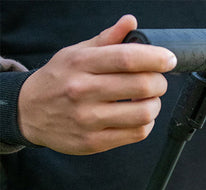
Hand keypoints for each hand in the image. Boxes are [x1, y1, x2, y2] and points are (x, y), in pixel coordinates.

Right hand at [18, 15, 176, 154]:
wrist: (29, 113)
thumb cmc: (58, 81)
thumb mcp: (75, 54)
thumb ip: (106, 40)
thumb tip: (131, 22)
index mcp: (80, 64)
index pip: (127, 58)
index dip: (155, 58)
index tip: (169, 59)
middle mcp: (83, 91)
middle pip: (141, 86)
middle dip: (160, 82)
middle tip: (159, 81)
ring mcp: (89, 119)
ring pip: (143, 113)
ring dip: (155, 105)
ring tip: (149, 100)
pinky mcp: (95, 142)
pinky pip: (136, 134)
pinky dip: (146, 124)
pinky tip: (139, 117)